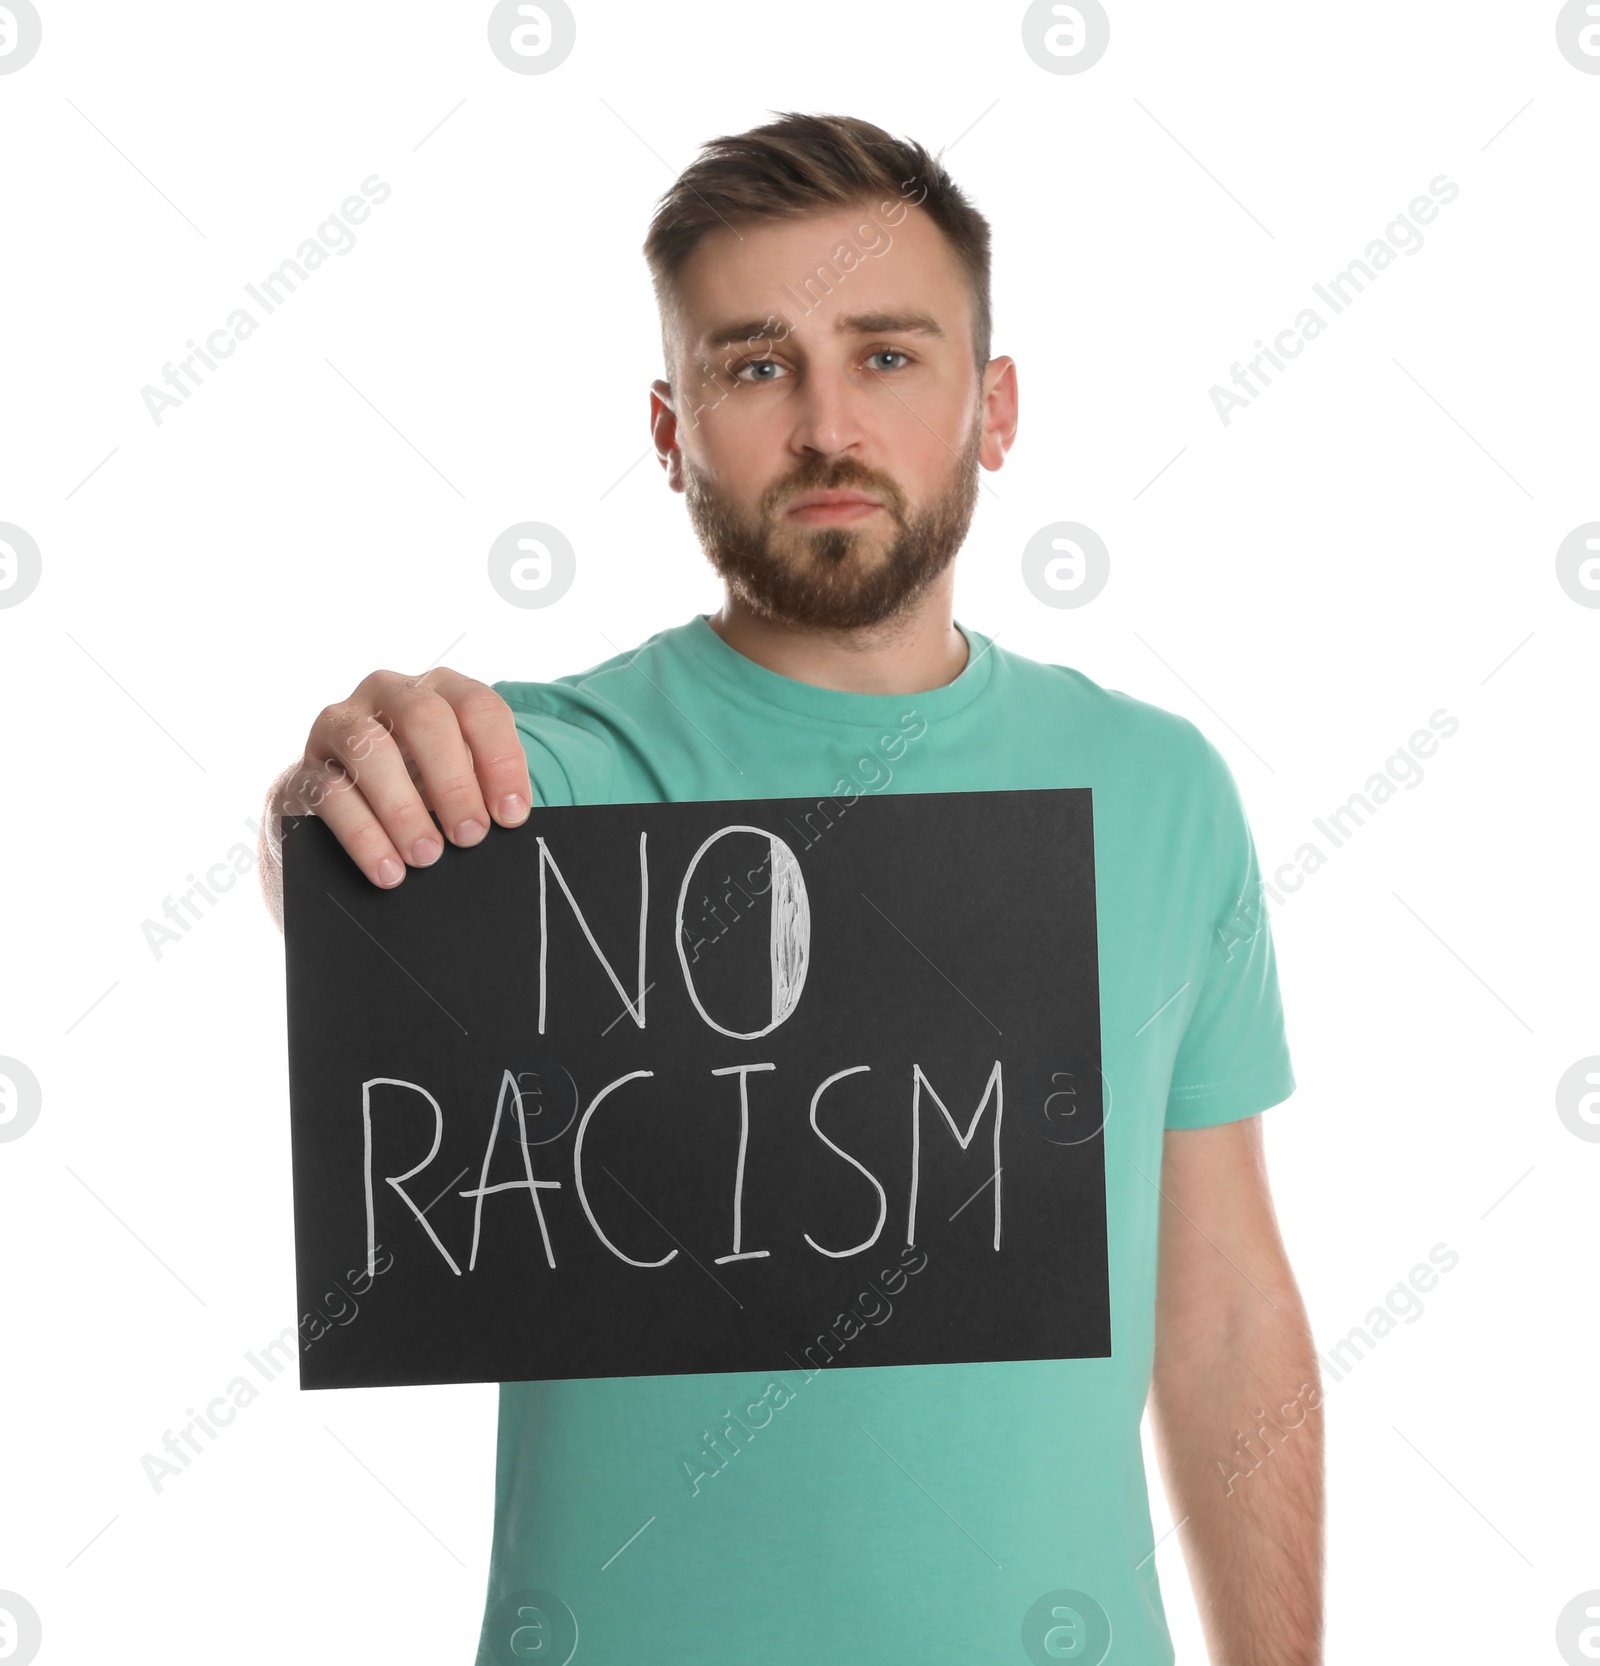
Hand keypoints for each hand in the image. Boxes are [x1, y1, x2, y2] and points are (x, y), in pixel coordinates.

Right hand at [275, 668, 531, 887]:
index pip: (478, 707)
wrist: (349, 809)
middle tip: (470, 836)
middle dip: (453, 782)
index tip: (512, 815)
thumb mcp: (460, 779)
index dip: (500, 760)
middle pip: (424, 717)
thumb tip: (511, 821)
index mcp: (438, 689)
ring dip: (404, 809)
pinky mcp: (304, 768)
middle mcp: (387, 693)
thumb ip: (484, 789)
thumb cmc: (424, 789)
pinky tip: (389, 869)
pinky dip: (363, 836)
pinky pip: (330, 794)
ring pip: (369, 749)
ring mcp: (339, 726)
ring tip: (427, 856)